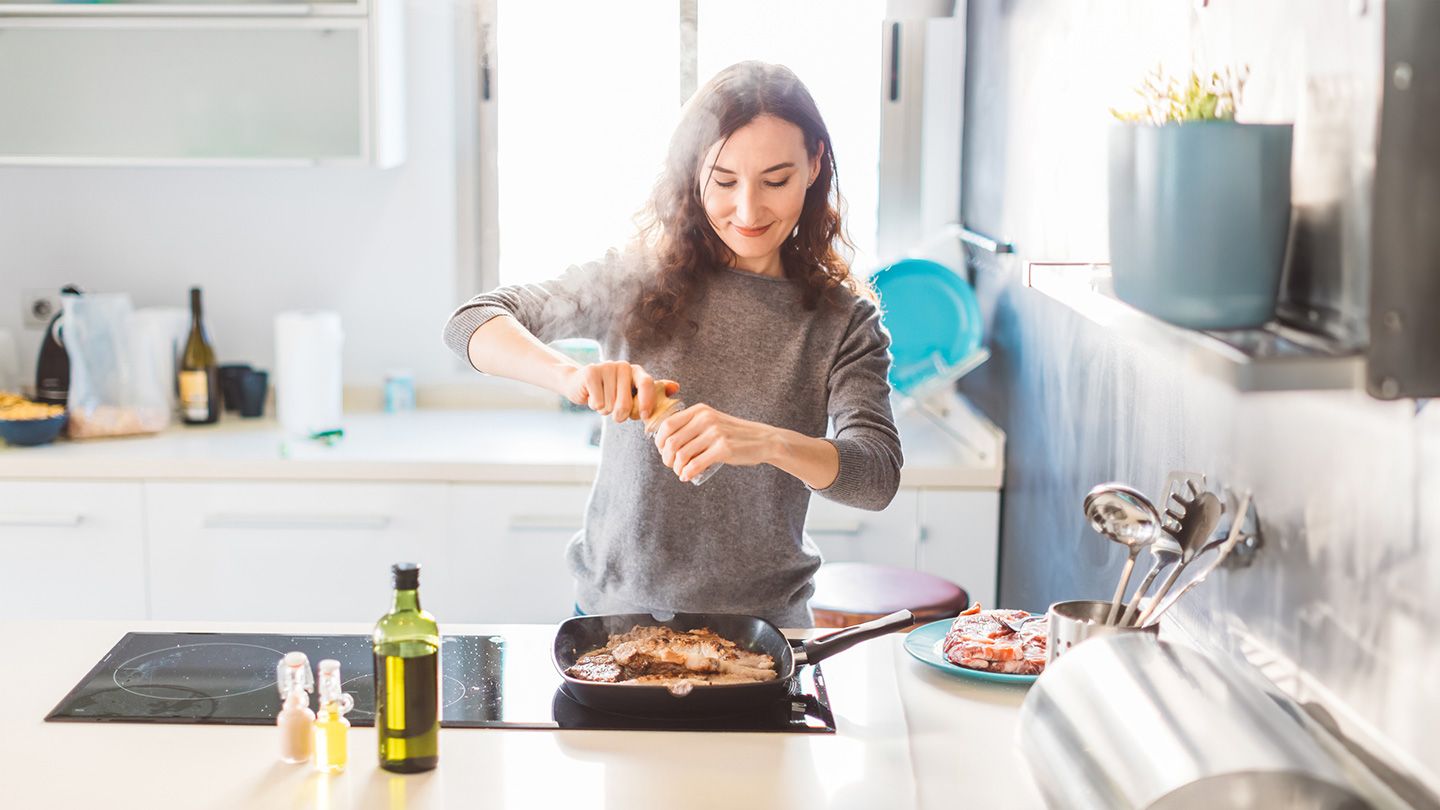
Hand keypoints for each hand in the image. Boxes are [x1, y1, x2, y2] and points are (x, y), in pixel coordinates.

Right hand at [561, 362, 676, 423]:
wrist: (580, 383)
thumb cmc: (611, 392)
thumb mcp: (632, 393)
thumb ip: (653, 392)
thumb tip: (676, 387)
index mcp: (636, 371)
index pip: (647, 384)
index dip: (647, 402)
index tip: (644, 416)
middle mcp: (623, 366)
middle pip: (626, 402)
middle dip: (621, 415)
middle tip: (616, 413)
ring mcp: (607, 366)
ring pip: (610, 405)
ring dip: (605, 410)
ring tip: (602, 401)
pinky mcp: (591, 372)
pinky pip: (598, 402)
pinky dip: (595, 406)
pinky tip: (593, 398)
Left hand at [653, 403, 776, 482]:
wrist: (763, 440)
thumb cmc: (734, 434)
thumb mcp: (712, 421)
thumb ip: (692, 425)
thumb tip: (665, 443)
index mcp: (700, 411)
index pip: (668, 425)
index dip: (660, 441)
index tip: (663, 451)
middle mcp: (706, 419)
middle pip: (672, 441)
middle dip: (666, 457)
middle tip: (671, 465)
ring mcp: (715, 433)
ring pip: (682, 455)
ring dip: (677, 468)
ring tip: (680, 472)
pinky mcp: (724, 449)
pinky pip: (695, 464)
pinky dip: (687, 473)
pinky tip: (687, 476)